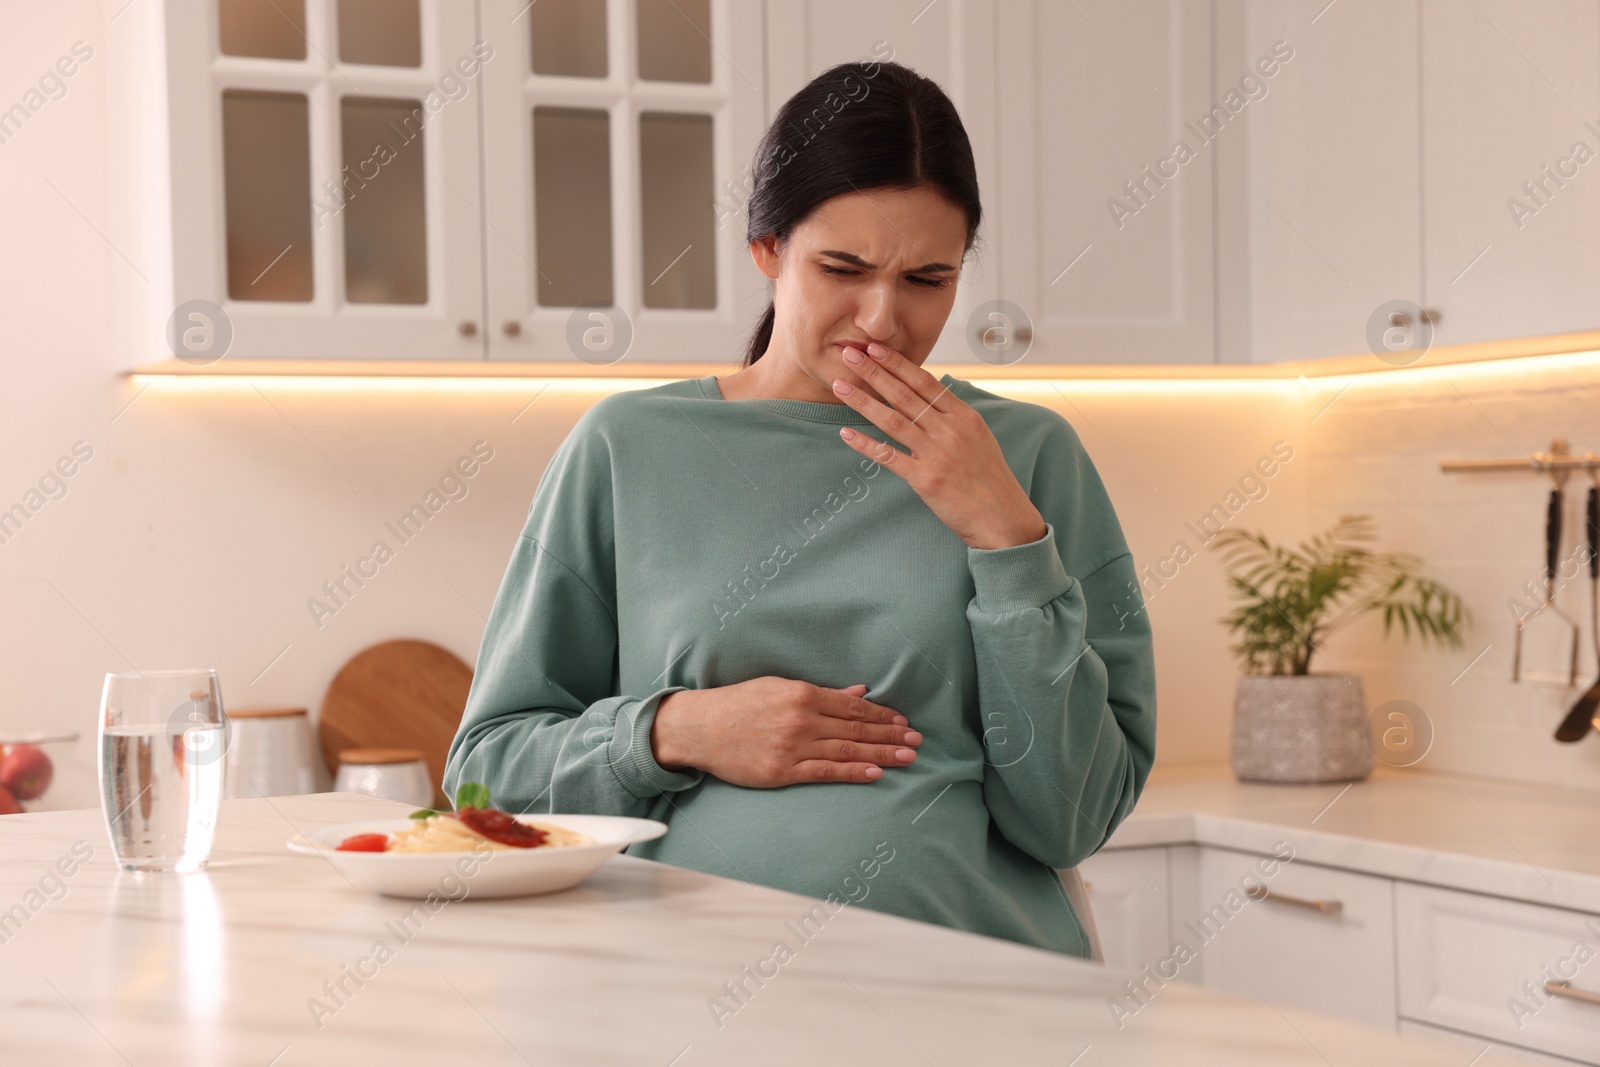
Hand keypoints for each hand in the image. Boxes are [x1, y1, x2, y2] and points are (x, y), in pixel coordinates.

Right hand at [650, 677, 921, 786]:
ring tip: (907, 757)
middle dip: (890, 735)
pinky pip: (825, 771)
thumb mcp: (779, 687)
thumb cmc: (738, 705)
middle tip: (917, 740)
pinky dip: (853, 771)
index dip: (881, 714)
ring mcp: (792, 746)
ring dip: (881, 753)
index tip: (902, 721)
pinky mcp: (782, 770)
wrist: (699, 728)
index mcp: (801, 693)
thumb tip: (859, 691)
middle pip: (856, 727)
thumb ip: (821, 692)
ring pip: (847, 749)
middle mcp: (801, 718)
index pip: (852, 706)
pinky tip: (876, 773)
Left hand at [832, 342, 1046, 549]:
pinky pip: (889, 457)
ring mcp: (937, 454)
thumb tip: (930, 395)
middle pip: (904, 395)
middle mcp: (950, 430)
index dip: (898, 363)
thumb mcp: (979, 437)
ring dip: (863, 401)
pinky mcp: (925, 478)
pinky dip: (866, 445)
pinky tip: (846, 433)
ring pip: (893, 420)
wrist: (1002, 517)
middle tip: (849, 354)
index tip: (876, 348)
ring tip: (839, 386)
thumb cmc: (989, 478)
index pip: (925, 382)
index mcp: (964, 416)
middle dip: (874, 372)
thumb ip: (953, 416)